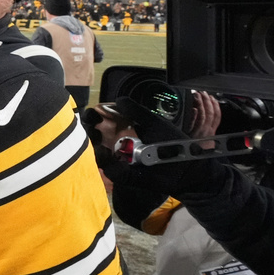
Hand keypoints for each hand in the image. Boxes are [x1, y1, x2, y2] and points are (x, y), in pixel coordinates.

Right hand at [100, 97, 220, 195]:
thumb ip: (136, 111)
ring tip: (101, 145)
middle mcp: (116, 143)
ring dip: (95, 148)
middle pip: (93, 136)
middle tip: (93, 130)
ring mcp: (118, 160)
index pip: (99, 120)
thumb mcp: (154, 122)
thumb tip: (118, 99)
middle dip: (88, 132)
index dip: (92, 116)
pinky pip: (110, 170)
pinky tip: (112, 156)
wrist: (186, 166)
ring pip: (97, 154)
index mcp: (122, 128)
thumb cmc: (171, 142)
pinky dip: (110, 164)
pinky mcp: (124, 175)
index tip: (93, 115)